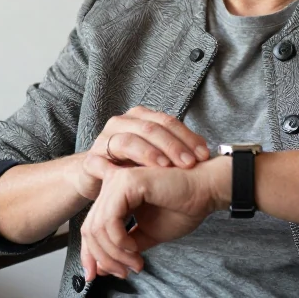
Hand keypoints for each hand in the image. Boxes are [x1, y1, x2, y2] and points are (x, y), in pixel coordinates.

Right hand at [69, 106, 209, 200]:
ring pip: (129, 140)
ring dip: (150, 154)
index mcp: (140, 118)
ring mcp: (104, 139)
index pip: (168, 121)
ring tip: (166, 168)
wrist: (97, 180)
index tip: (203, 154)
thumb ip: (175, 150)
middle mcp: (122, 123)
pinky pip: (105, 161)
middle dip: (173, 146)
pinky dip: (121, 168)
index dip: (187, 136)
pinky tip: (134, 178)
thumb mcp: (156, 155)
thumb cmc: (131, 167)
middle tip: (189, 163)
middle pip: (151, 127)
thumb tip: (208, 154)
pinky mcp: (91, 159)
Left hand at [80, 156, 229, 280]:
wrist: (206, 190)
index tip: (96, 275)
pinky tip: (134, 248)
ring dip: (114, 253)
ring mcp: (116, 181)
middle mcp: (111, 184)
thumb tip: (101, 268)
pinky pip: (109, 221)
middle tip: (124, 272)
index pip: (91, 227)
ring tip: (135, 263)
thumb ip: (124, 247)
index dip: (89, 254)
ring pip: (97, 228)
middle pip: (90, 229)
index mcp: (114, 195)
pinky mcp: (126, 182)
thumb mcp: (147, 234)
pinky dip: (119, 241)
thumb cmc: (183, 207)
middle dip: (103, 258)